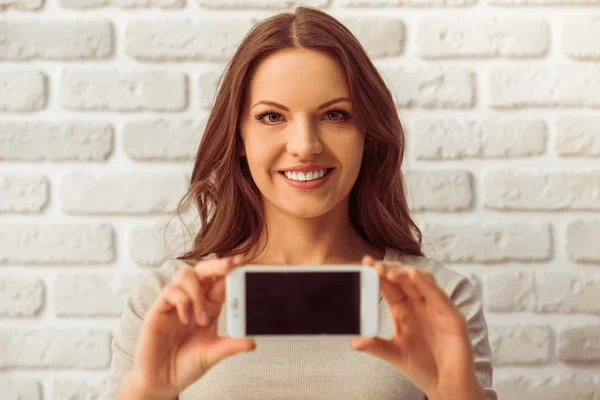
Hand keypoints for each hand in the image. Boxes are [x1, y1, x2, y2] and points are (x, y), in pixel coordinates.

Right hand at [128, 254, 255, 398]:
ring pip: (186, 275)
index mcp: (209, 305)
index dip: (232, 269)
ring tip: (202, 320)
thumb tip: (253, 342)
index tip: (243, 262)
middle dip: (217, 264)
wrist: (162, 380)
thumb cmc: (187, 364)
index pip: (221, 280)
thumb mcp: (213, 353)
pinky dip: (182, 302)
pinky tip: (185, 320)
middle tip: (230, 266)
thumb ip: (231, 346)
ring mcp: (175, 303)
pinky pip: (170, 292)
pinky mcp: (159, 309)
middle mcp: (193, 299)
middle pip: (203, 270)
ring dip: (198, 292)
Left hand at [350, 255, 483, 399]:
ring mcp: (436, 307)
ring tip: (388, 271)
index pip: (390, 286)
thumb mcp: (394, 354)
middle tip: (373, 264)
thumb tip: (353, 343)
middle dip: (389, 269)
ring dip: (404, 273)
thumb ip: (375, 346)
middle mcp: (419, 304)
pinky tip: (413, 275)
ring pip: (421, 281)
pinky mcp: (451, 315)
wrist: (446, 385)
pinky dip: (425, 283)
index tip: (364, 264)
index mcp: (404, 310)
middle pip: (404, 279)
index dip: (378, 274)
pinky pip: (437, 294)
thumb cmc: (421, 367)